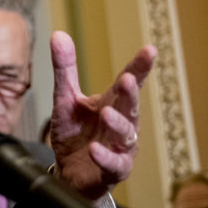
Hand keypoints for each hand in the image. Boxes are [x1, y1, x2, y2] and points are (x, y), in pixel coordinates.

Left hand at [48, 31, 155, 201]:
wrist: (68, 172)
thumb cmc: (74, 134)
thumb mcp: (65, 98)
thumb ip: (65, 69)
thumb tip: (58, 34)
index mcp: (112, 103)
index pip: (129, 82)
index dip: (139, 67)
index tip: (149, 50)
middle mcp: (121, 124)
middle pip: (130, 107)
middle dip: (129, 94)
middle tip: (126, 80)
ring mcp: (120, 148)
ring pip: (125, 135)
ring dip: (117, 124)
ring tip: (106, 114)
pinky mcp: (112, 170)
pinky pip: (114, 165)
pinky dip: (106, 157)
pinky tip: (95, 150)